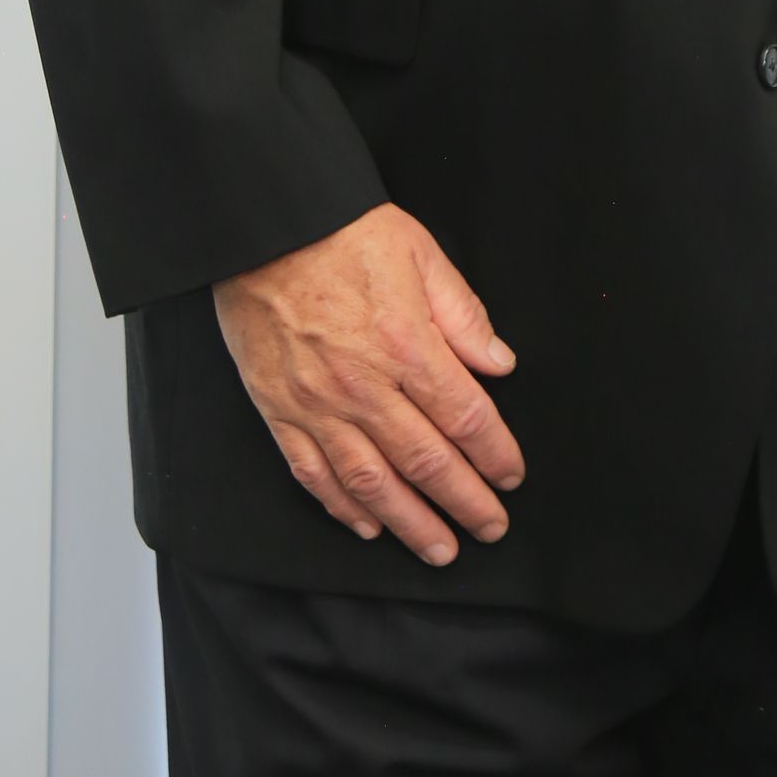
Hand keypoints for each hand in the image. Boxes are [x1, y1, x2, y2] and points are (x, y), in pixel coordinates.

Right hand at [213, 202, 524, 567]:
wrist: (263, 226)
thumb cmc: (344, 232)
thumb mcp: (422, 254)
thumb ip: (463, 314)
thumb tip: (500, 364)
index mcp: (407, 344)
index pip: (465, 417)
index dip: (495, 454)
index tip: (512, 477)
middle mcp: (364, 386)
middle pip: (426, 462)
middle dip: (465, 502)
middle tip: (491, 529)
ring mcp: (317, 405)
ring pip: (372, 483)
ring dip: (410, 523)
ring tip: (440, 550)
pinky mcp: (277, 410)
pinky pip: (312, 472)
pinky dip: (342, 507)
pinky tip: (367, 525)